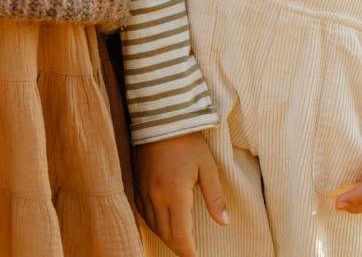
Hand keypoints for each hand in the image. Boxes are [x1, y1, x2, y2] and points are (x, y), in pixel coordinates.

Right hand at [134, 132, 228, 255]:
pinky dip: (153, 223)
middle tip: (190, 251)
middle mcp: (156, 196)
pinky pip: (143, 212)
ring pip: (153, 225)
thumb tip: (224, 223)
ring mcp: (143, 190)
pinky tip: (162, 223)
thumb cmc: (187, 141)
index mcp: (175, 194)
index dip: (188, 251)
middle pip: (165, 234)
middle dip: (178, 246)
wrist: (161, 118)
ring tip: (179, 240)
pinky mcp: (137, 183)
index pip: (180, 235)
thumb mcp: (207, 167)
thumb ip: (215, 197)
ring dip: (166, 236)